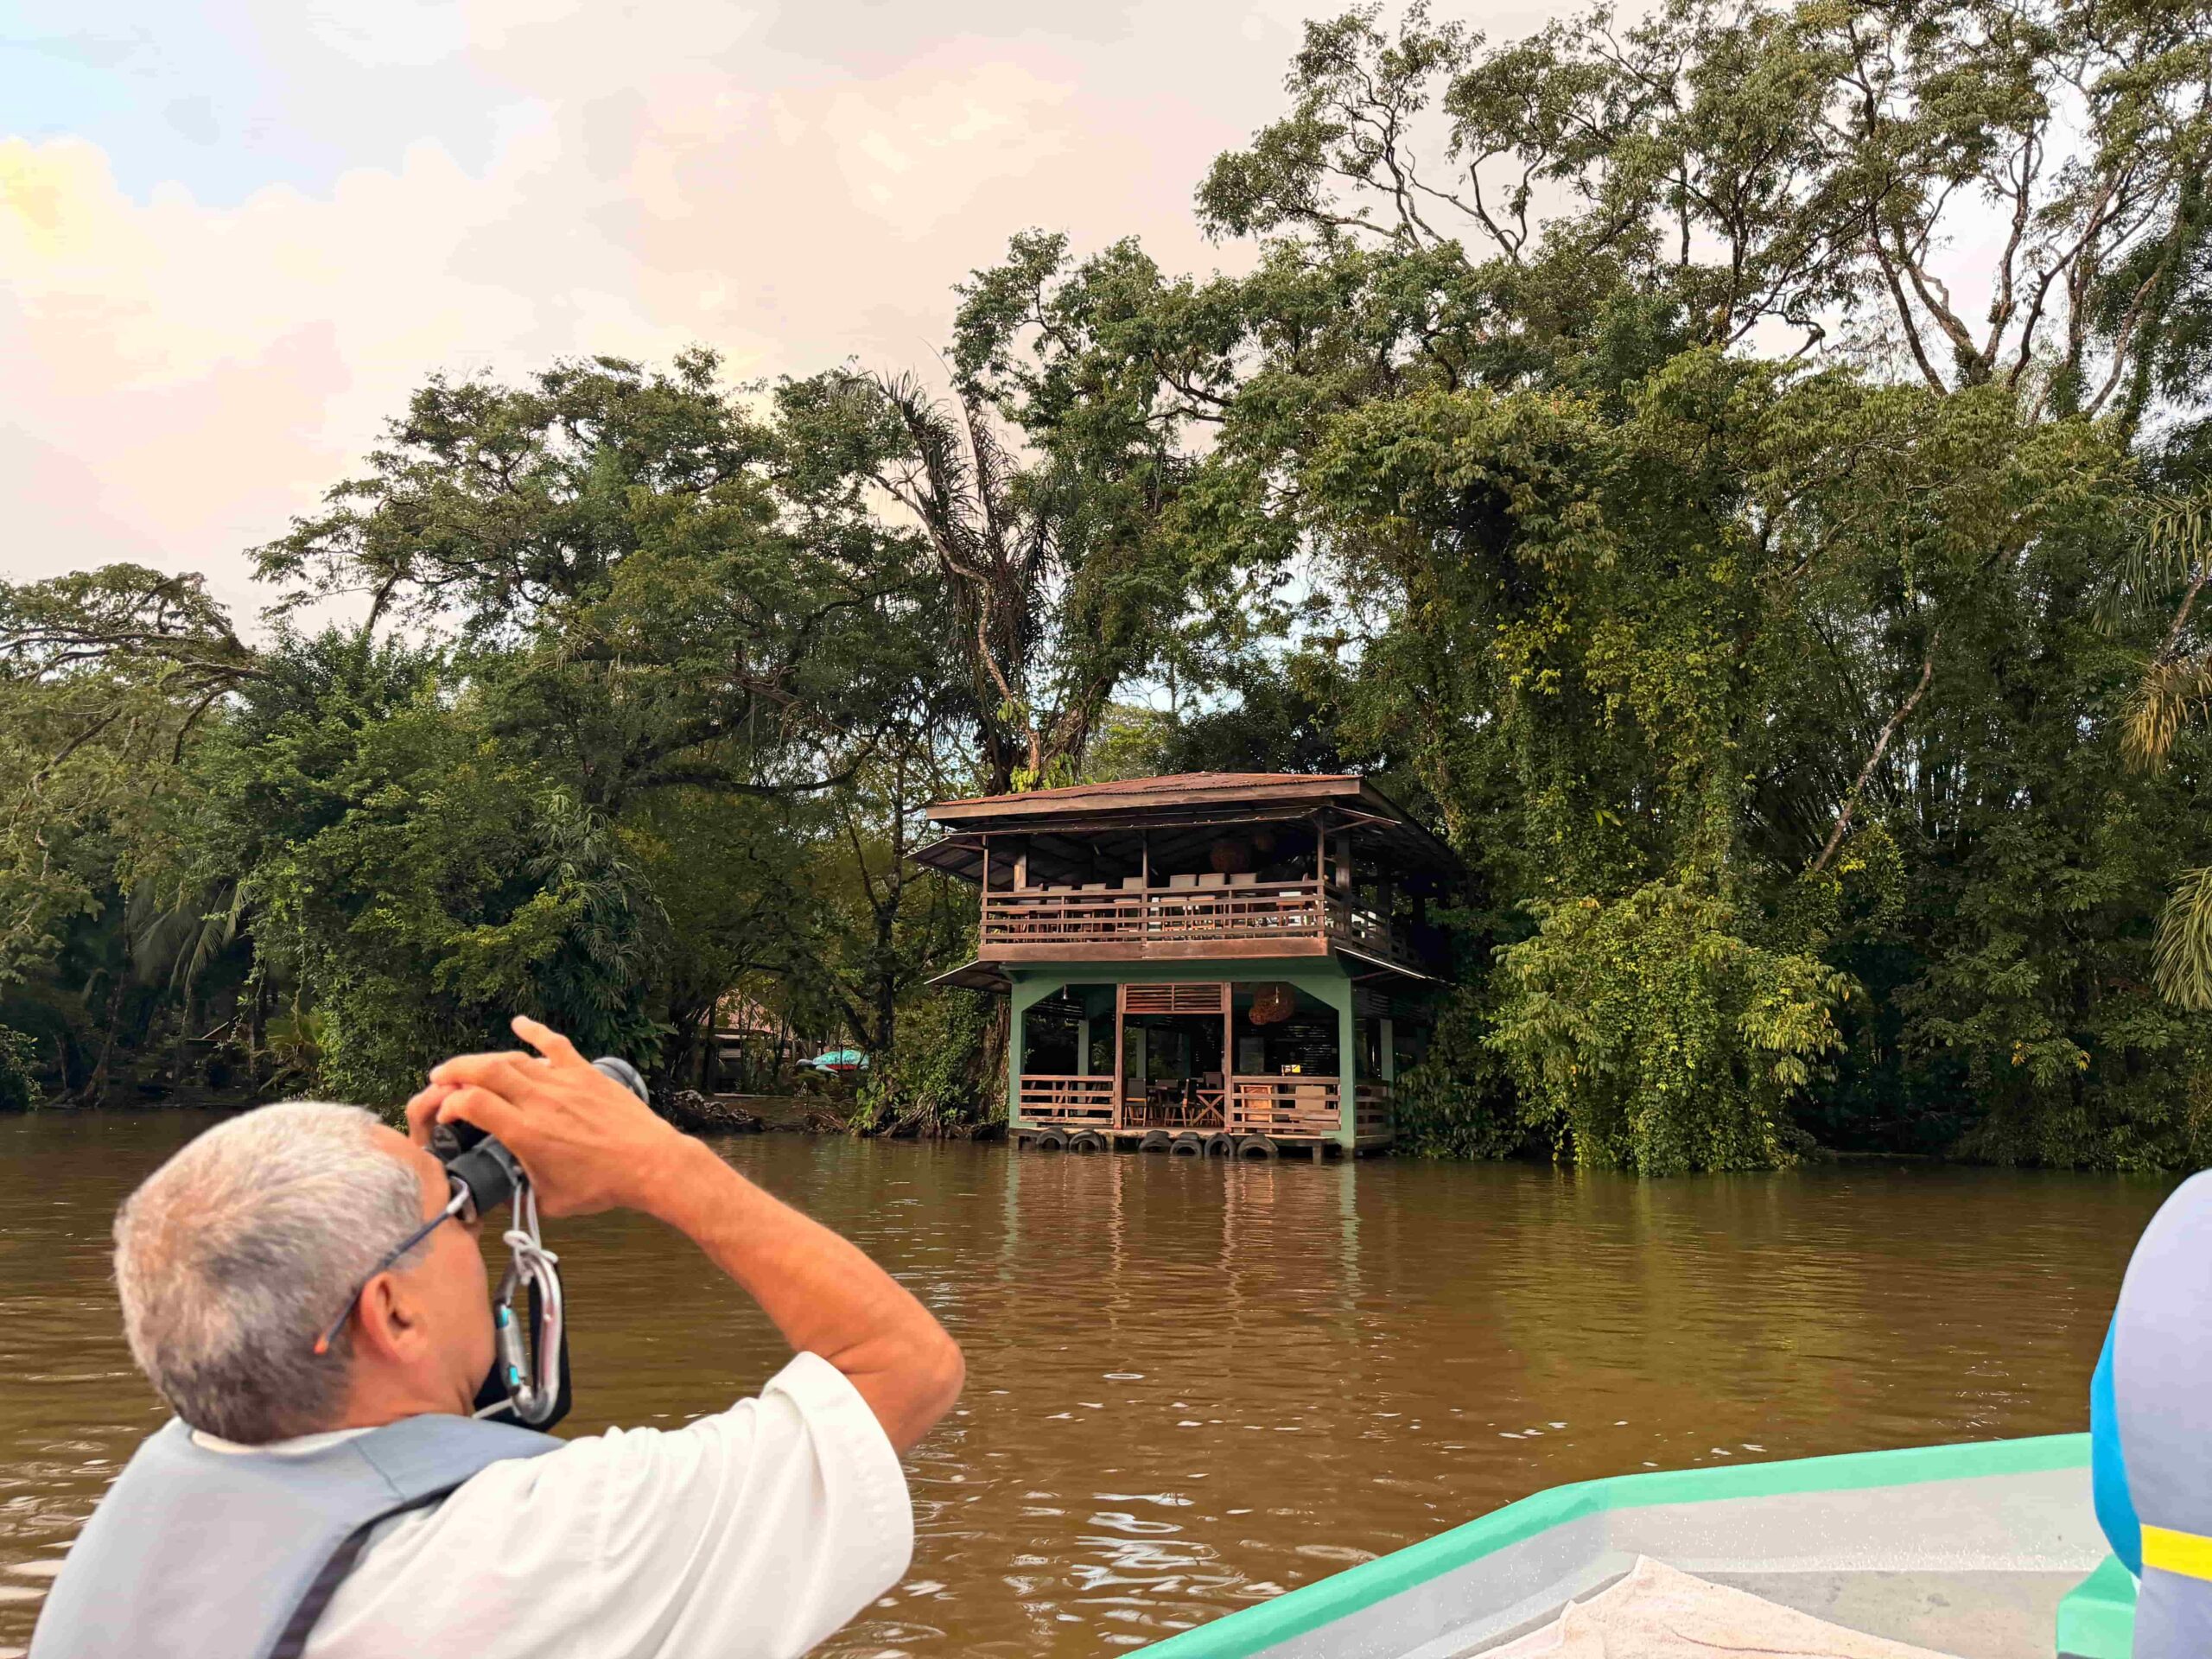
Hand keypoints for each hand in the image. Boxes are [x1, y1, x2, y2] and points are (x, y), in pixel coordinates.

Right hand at [406, 1016, 689, 1216]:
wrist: (650, 1164)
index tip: (445, 1112)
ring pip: (514, 1059)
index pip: (472, 1104)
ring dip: (484, 1058)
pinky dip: (535, 1031)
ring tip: (466, 1065)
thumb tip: (500, 1195)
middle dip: (454, 1071)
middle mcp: (540, 1102)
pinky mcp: (586, 1074)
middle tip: (439, 1077)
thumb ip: (519, 1193)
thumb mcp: (551, 1201)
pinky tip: (520, 1023)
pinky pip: (555, 1045)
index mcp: (526, 1133)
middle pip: (485, 1072)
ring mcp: (563, 1083)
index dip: (449, 1104)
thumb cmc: (604, 1186)